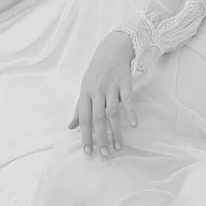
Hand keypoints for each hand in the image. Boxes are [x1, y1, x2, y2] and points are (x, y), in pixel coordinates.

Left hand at [69, 30, 137, 157]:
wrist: (111, 49)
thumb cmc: (96, 72)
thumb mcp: (84, 89)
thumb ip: (79, 109)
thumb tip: (70, 127)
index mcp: (85, 94)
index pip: (84, 119)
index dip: (85, 136)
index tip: (88, 152)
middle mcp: (96, 91)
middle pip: (98, 119)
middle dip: (101, 138)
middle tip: (104, 155)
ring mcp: (111, 87)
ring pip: (113, 112)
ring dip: (115, 131)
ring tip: (118, 147)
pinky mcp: (125, 82)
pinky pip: (128, 99)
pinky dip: (131, 112)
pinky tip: (134, 124)